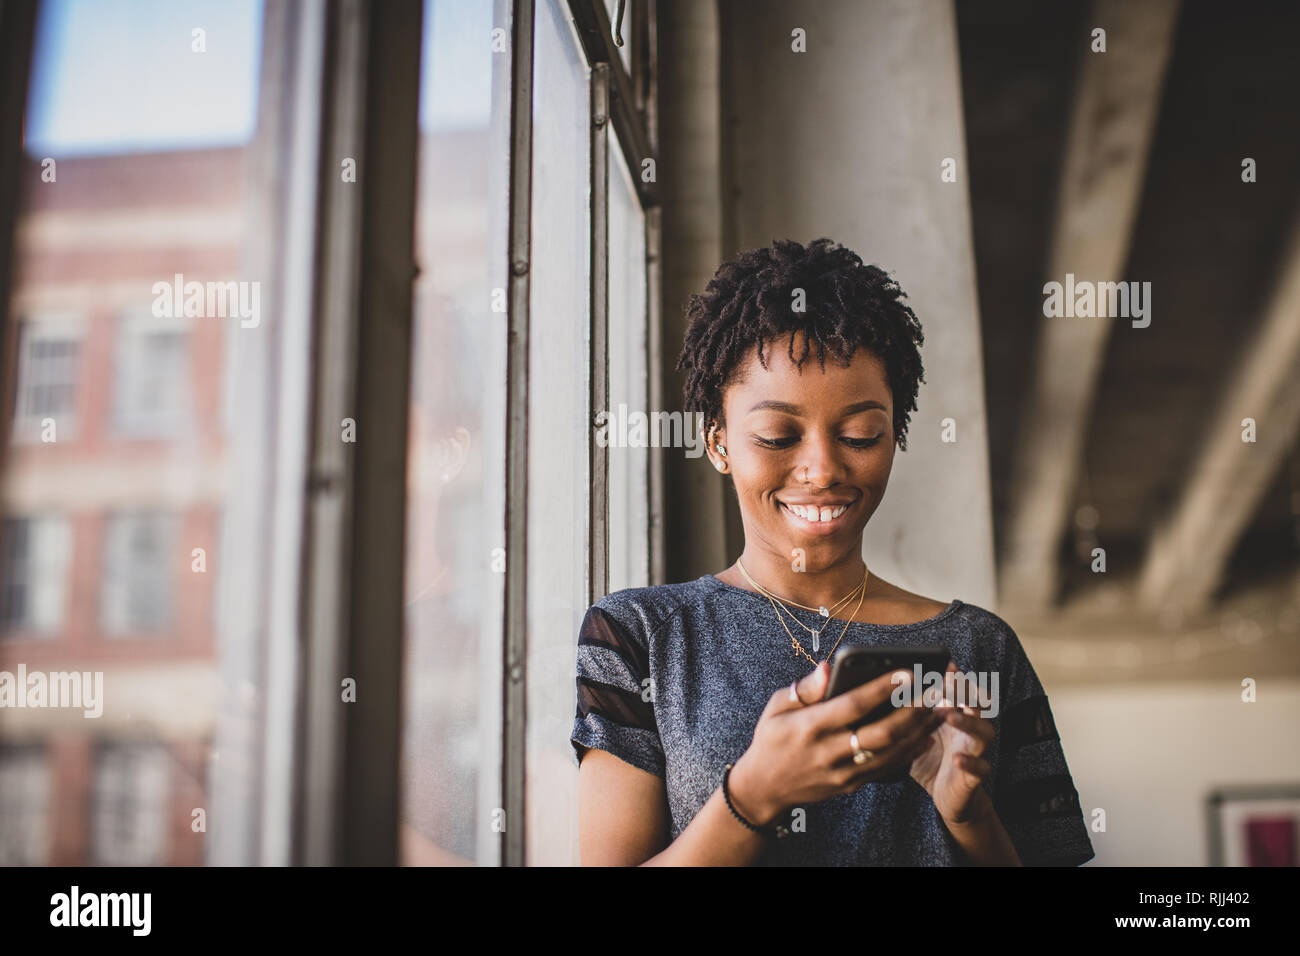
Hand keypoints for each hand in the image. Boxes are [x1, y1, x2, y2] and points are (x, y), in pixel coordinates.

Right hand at [728, 661, 946, 825]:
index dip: (882, 688)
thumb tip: (831, 666)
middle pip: (881, 733)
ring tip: (939, 709)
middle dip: (912, 711)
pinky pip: (886, 768)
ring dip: (919, 731)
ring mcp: (842, 773)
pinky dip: (909, 752)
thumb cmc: (771, 738)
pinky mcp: (851, 785)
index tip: (908, 671)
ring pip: (891, 753)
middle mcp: (829, 752)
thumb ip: (806, 688)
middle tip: (934, 691)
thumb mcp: (777, 707)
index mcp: (810, 727)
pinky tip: (926, 735)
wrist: (764, 787)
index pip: (853, 705)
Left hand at [909, 661, 997, 824]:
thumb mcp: (913, 735)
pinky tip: (956, 758)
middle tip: (948, 681)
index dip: (956, 677)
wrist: (949, 798)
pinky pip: (980, 768)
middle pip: (977, 704)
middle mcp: (969, 730)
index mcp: (955, 717)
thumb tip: (878, 694)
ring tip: (949, 714)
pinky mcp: (976, 777)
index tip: (944, 663)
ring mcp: (975, 752)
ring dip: (967, 721)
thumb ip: (905, 717)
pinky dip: (970, 762)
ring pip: (984, 732)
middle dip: (964, 690)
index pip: (960, 691)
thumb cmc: (930, 761)